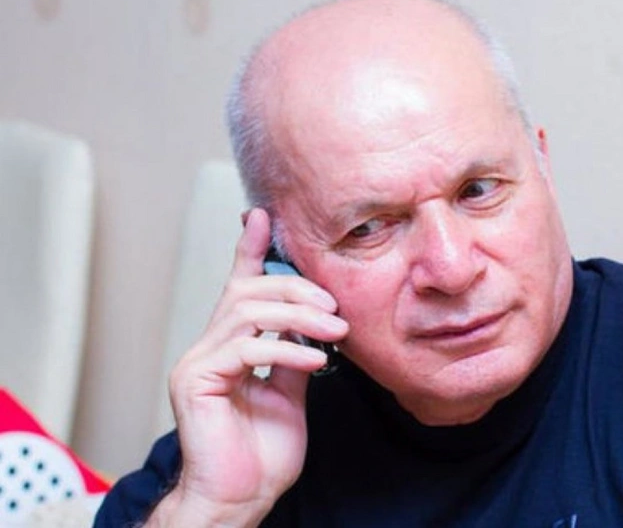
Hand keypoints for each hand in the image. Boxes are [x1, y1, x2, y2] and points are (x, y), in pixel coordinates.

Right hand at [147, 208, 347, 526]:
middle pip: (247, 290)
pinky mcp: (196, 380)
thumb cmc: (262, 453)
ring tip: (334, 332)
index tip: (264, 216)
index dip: (252, 249)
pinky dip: (287, 348)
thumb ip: (296, 354)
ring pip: (246, 310)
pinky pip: (246, 347)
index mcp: (231, 345)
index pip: (239, 285)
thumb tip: (316, 326)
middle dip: (296, 290)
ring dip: (299, 315)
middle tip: (334, 309)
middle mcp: (209, 346)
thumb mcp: (292, 394)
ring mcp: (198, 361)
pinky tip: (317, 360)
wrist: (241, 498)